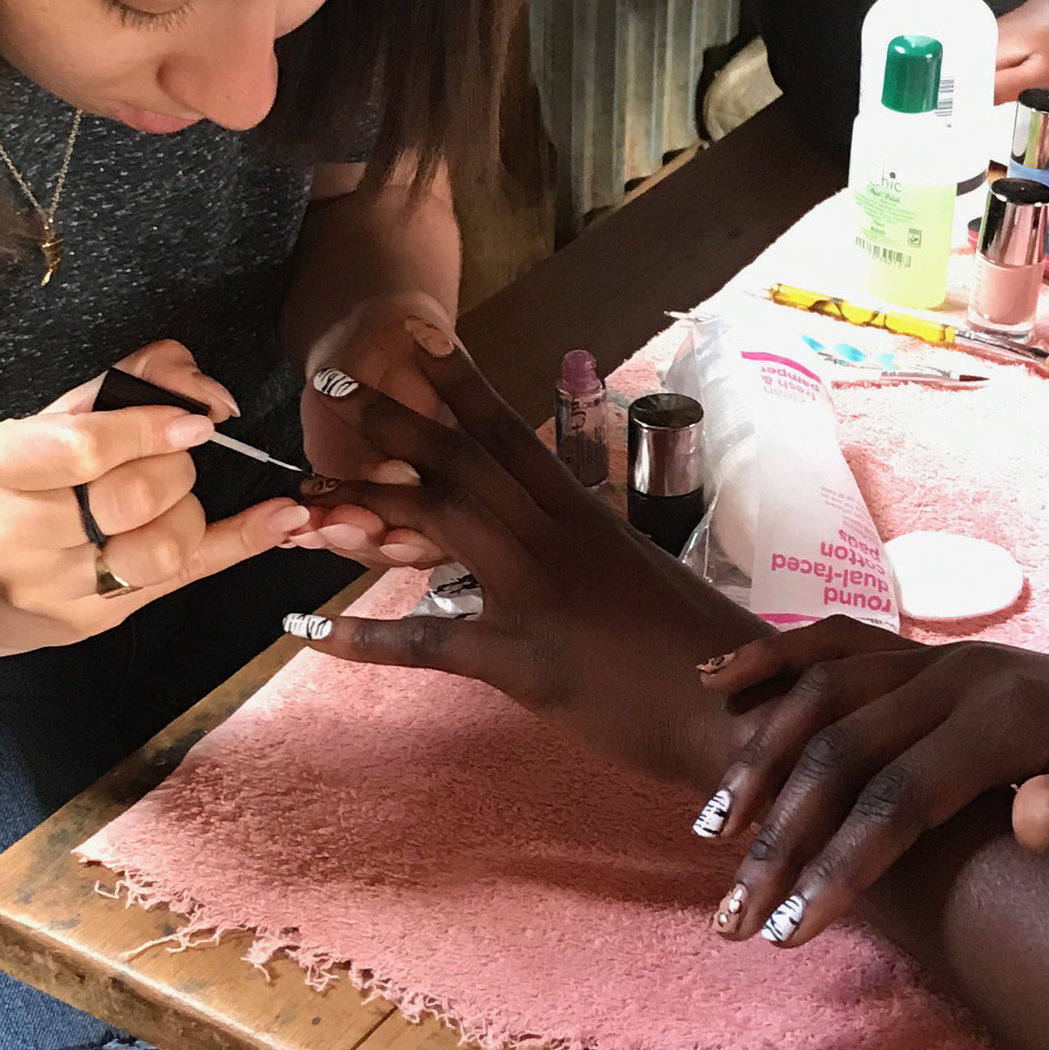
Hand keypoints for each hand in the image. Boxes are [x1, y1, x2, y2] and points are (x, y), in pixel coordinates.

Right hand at [0, 340, 312, 657]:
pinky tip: (279, 521)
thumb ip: (126, 382)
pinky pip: (183, 581)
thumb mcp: (48, 418)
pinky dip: (240, 543)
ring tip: (177, 499)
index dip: (152, 429)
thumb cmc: (13, 485)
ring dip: (191, 513)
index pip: (85, 448)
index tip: (194, 422)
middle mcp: (8, 533)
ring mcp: (49, 588)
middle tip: (177, 458)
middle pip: (130, 498)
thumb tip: (208, 393)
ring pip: (159, 551)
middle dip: (175, 469)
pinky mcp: (89, 623)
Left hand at [284, 343, 759, 783]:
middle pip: (463, 460)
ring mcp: (539, 594)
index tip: (420, 339)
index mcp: (587, 518)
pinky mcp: (524, 660)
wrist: (744, 710)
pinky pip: (430, 641)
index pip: (514, 434)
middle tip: (333, 383)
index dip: (461, 384)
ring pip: (439, 523)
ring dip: (365, 498)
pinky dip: (364, 638)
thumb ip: (594, 557)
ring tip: (304, 485)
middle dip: (393, 419)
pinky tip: (310, 631)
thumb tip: (566, 551)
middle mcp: (558, 539)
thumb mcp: (642, 582)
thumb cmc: (708, 657)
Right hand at [689, 626, 1048, 942]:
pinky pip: (833, 645)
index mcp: (1007, 715)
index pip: (900, 793)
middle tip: (733, 915)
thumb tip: (1031, 817)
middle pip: (840, 747)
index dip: (840, 863)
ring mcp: (937, 658)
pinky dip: (773, 661)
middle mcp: (959, 674)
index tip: (792, 929)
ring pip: (820, 694)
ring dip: (756, 757)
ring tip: (709, 828)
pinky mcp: (925, 658)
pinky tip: (718, 682)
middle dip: (778, 835)